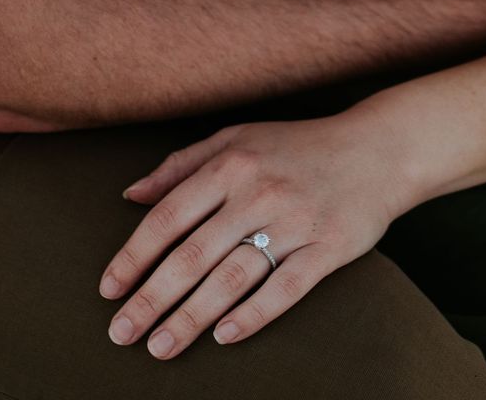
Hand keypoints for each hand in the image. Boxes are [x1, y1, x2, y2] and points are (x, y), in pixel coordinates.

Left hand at [99, 110, 406, 358]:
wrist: (377, 150)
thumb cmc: (297, 146)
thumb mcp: (237, 138)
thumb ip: (182, 164)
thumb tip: (131, 195)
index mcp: (231, 164)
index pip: (169, 216)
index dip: (134, 256)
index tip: (108, 289)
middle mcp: (258, 193)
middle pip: (192, 255)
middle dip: (151, 298)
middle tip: (120, 333)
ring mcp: (294, 222)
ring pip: (231, 278)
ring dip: (190, 317)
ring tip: (160, 346)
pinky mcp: (327, 249)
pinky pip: (285, 289)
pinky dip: (252, 315)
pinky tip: (223, 337)